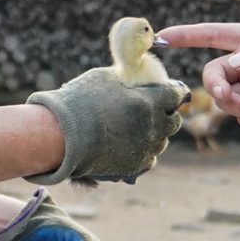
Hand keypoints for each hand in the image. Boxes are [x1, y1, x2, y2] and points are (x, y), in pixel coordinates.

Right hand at [27, 65, 188, 183]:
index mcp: (150, 102)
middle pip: (174, 121)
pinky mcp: (135, 166)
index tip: (170, 92)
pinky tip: (133, 146)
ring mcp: (146, 148)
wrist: (63, 135)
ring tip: (139, 129)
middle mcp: (154, 126)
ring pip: (162, 142)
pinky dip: (144, 152)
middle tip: (156, 111)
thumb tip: (134, 74)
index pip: (176, 94)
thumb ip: (127, 78)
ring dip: (155, 134)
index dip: (174, 92)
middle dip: (167, 115)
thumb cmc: (80, 101)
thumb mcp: (105, 78)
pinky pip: (150, 159)